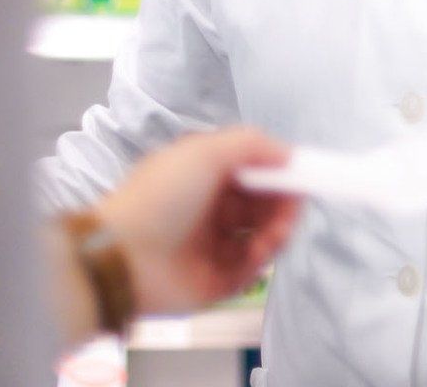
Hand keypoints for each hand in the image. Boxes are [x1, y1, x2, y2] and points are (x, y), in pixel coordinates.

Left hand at [93, 128, 301, 314]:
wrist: (123, 256)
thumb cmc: (160, 197)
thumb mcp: (203, 152)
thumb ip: (251, 144)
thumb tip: (289, 153)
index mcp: (202, 177)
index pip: (251, 174)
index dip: (278, 174)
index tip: (303, 175)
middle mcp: (208, 211)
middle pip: (261, 206)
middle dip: (283, 204)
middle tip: (294, 206)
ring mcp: (211, 248)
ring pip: (260, 238)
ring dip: (277, 231)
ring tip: (278, 231)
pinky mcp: (214, 282)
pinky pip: (250, 270)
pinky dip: (261, 258)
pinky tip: (261, 251)